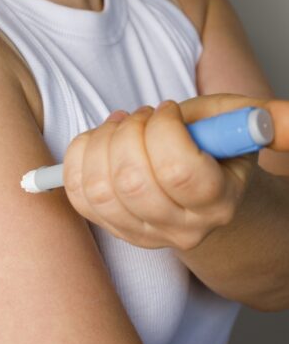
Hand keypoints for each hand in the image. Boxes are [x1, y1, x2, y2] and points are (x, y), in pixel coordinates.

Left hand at [62, 94, 288, 250]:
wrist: (197, 200)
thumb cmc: (214, 157)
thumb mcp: (240, 131)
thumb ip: (266, 120)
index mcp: (216, 202)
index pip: (177, 170)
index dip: (163, 129)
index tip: (167, 110)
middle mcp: (177, 227)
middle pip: (133, 181)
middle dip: (128, 133)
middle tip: (141, 116)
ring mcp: (139, 233)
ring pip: (99, 188)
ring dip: (101, 143)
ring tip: (119, 126)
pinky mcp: (110, 226)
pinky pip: (77, 194)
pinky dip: (78, 157)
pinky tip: (98, 142)